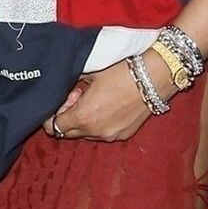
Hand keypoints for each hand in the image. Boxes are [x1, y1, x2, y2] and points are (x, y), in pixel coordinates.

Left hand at [50, 57, 171, 141]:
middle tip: (78, 99)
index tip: (62, 102)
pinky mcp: (123, 135)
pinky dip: (100, 124)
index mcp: (82, 117)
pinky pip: (103, 133)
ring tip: (96, 102)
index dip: (54, 114)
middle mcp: (94, 131)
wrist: (153, 77)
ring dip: (85, 122)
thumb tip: (62, 90)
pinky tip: (109, 107)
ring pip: (86, 134)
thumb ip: (71, 86)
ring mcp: (110, 135)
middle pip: (68, 134)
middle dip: (68, 119)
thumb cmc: (121, 72)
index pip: (54, 127)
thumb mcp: (89, 74)